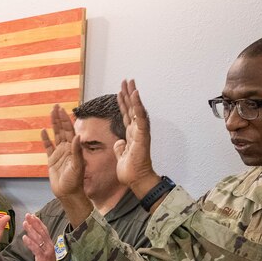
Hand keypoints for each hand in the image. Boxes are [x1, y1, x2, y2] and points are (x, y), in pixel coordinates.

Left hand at [21, 214, 63, 260]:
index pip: (44, 230)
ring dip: (31, 230)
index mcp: (49, 243)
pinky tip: (24, 237)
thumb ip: (40, 245)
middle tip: (28, 215)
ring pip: (38, 238)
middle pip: (41, 231)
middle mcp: (49, 245)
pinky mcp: (43, 257)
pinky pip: (36, 248)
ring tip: (25, 223)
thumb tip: (34, 238)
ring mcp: (46, 251)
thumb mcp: (44, 253)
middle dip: (34, 223)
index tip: (32, 215)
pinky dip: (30, 242)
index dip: (38, 222)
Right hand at [42, 104, 85, 199]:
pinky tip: (43, 131)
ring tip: (51, 114)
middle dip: (59, 118)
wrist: (68, 193)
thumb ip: (77, 151)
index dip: (65, 120)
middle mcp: (66, 149)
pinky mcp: (52, 160)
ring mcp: (59, 154)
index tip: (61, 110)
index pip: (68, 130)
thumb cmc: (75, 181)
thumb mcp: (77, 166)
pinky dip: (45, 140)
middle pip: (62, 130)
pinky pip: (48, 147)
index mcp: (73, 148)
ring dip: (53, 125)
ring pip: (55, 136)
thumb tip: (76, 136)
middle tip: (55, 107)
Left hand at [115, 80, 160, 195]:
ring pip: (137, 109)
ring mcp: (140, 132)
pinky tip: (135, 94)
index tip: (120, 91)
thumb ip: (120, 147)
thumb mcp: (121, 156)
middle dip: (128, 94)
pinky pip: (140, 117)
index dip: (123, 103)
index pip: (127, 115)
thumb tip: (119, 142)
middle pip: (132, 108)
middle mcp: (137, 131)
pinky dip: (137, 105)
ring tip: (130, 82)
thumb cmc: (131, 170)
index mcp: (131, 134)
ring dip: (133, 95)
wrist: (137, 180)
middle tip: (126, 80)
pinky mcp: (142, 135)